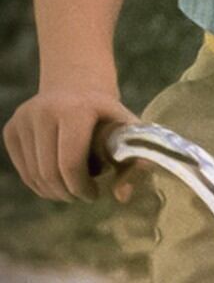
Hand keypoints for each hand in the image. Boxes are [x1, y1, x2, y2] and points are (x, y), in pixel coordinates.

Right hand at [3, 85, 141, 202]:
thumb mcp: (126, 129)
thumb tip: (123, 196)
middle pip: (50, 172)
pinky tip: (57, 181)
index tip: (94, 194)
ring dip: (54, 191)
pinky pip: (23, 170)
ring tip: (72, 188)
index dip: (81, 187)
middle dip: (68, 192)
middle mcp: (44, 111)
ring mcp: (24, 119)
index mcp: (75, 109)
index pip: (70, 163)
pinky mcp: (11, 129)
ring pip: (34, 175)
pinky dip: (39, 184)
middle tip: (83, 196)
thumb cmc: (106, 114)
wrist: (77, 86)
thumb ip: (133, 160)